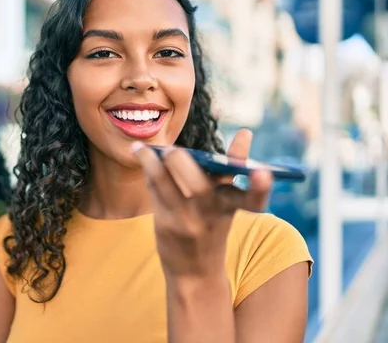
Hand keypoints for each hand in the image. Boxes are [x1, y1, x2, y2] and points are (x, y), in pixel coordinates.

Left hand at [132, 129, 272, 279]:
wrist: (195, 273)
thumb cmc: (212, 226)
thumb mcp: (229, 204)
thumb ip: (233, 171)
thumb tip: (246, 134)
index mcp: (233, 206)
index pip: (253, 198)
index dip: (260, 187)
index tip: (264, 173)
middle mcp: (211, 215)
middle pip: (199, 187)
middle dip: (183, 165)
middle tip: (173, 151)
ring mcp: (187, 221)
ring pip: (166, 185)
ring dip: (152, 163)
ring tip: (143, 148)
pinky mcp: (166, 225)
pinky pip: (155, 191)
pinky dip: (149, 170)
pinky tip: (142, 155)